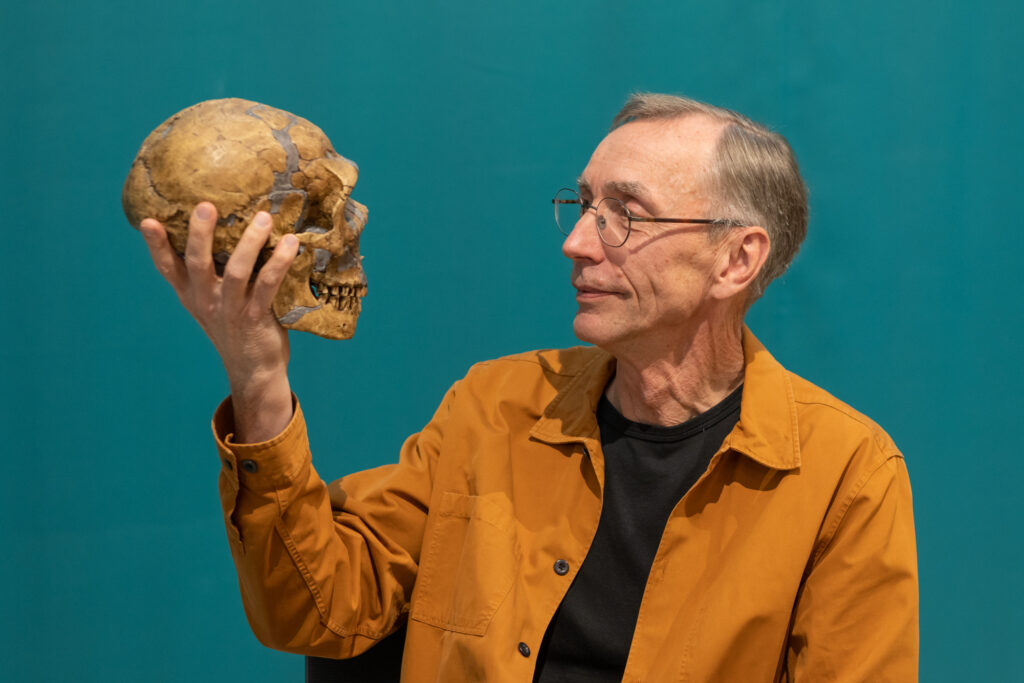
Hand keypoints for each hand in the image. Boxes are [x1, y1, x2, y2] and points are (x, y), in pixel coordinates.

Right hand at [139, 202, 298, 441]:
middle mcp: (206, 301)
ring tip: (263, 218)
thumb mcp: (214, 301)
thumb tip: (230, 225)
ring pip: (237, 271)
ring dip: (251, 242)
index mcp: (192, 295)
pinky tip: (290, 243)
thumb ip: (213, 272)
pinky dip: (280, 262)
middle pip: (197, 263)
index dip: (156, 245)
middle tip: (206, 206)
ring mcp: (231, 310)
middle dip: (200, 234)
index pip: (167, 268)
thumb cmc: (235, 327)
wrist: (253, 370)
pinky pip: (268, 285)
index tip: (148, 221)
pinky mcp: (256, 318)